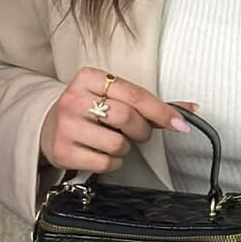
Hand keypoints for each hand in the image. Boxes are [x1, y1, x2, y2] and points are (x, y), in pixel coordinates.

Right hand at [39, 66, 198, 172]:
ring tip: (112, 140)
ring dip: (125, 148)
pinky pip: (105, 163)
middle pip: (126, 117)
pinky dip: (112, 163)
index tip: (180, 124)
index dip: (161, 110)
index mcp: (89, 77)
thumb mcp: (113, 97)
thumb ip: (149, 103)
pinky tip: (101, 153)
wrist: (49, 127)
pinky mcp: (62, 151)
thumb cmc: (91, 110)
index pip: (134, 94)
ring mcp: (65, 126)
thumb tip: (191, 109)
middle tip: (139, 133)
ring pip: (117, 144)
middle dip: (142, 130)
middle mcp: (74, 98)